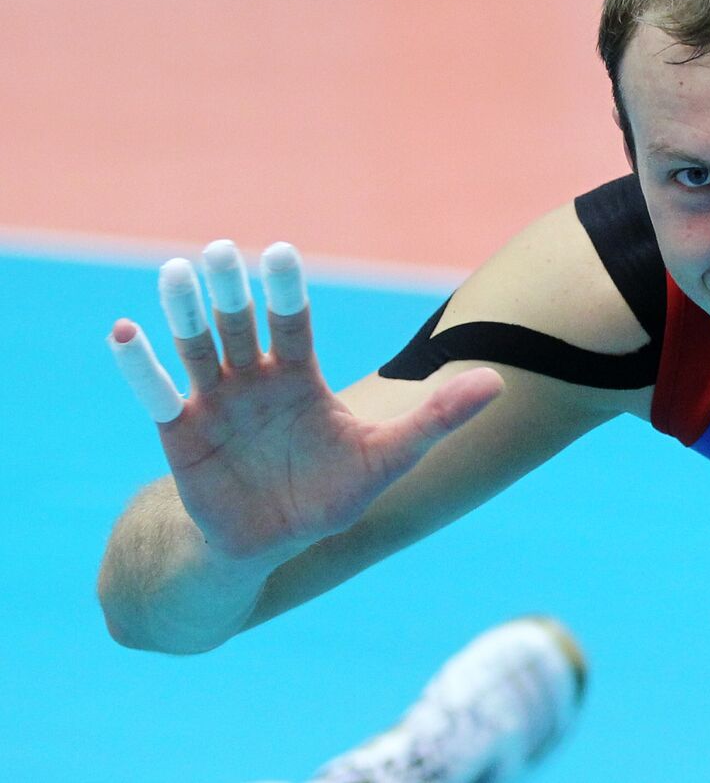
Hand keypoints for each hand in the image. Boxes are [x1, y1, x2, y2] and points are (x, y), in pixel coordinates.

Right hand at [108, 240, 502, 562]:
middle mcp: (255, 380)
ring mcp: (215, 403)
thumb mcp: (390, 458)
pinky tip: (123, 332)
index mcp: (302, 378)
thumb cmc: (331, 495)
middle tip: (221, 251)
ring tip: (175, 272)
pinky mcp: (181, 434)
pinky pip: (157, 394)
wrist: (271, 546)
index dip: (286, 291)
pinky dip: (140, 366)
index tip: (280, 251)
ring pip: (199, 348)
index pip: (294, 323)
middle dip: (232, 291)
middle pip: (242, 326)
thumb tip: (498, 382)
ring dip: (185, 313)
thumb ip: (437, 418)